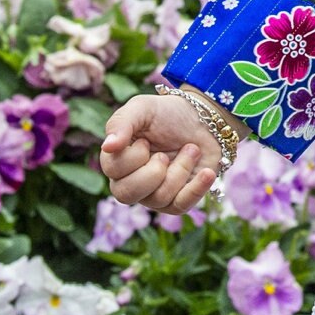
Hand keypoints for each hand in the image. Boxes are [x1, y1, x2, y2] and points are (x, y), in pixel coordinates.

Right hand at [100, 92, 222, 214]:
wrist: (204, 120)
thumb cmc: (167, 114)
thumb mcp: (142, 108)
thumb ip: (121, 123)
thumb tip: (108, 146)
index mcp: (117, 159)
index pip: (112, 171)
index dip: (133, 156)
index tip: (146, 140)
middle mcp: (131, 181)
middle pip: (126, 194)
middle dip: (152, 172)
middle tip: (165, 154)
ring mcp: (154, 194)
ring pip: (159, 198)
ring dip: (180, 169)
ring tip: (191, 150)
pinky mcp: (178, 200)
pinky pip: (181, 206)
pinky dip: (196, 188)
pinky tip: (207, 172)